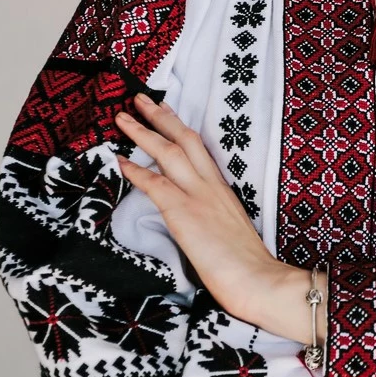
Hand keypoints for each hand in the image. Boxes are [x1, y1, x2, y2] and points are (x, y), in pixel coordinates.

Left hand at [113, 92, 281, 318]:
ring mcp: (197, 195)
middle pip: (183, 139)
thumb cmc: (247, 264)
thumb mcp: (231, 228)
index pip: (199, 148)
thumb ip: (214, 216)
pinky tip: (119, 160)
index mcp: (222, 189)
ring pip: (167, 152)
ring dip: (142, 132)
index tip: (166, 111)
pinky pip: (154, 183)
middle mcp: (210, 185)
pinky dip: (135, 170)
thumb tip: (200, 219)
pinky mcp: (183, 212)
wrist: (255, 278)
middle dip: (160, 116)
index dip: (179, 127)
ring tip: (123, 117)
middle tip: (141, 98)